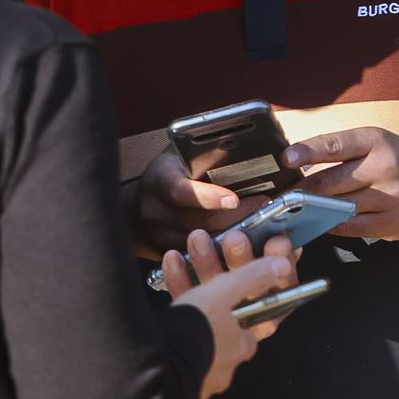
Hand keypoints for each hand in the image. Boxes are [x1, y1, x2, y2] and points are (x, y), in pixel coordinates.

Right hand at [125, 144, 269, 256]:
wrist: (135, 206)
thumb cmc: (171, 173)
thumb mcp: (182, 155)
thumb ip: (207, 152)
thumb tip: (250, 140)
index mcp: (159, 179)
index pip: (180, 190)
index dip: (207, 197)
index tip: (234, 199)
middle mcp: (153, 210)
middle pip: (196, 222)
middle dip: (232, 218)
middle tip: (263, 210)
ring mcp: (157, 236)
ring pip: (199, 244)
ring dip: (230, 236)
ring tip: (261, 227)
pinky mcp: (165, 255)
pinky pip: (197, 258)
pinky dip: (220, 251)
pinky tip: (243, 245)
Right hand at [164, 229, 297, 398]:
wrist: (152, 368)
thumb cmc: (198, 332)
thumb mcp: (228, 293)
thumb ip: (255, 277)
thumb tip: (282, 264)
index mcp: (244, 344)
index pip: (258, 308)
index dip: (253, 279)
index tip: (242, 257)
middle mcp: (224, 357)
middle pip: (225, 305)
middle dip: (216, 270)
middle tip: (208, 244)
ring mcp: (197, 361)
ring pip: (199, 310)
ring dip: (194, 275)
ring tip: (184, 250)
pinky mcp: (171, 360)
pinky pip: (178, 320)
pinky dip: (176, 292)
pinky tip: (170, 267)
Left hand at [284, 127, 398, 240]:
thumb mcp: (377, 144)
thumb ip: (344, 152)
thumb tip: (300, 166)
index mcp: (376, 141)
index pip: (336, 145)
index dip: (308, 151)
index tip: (286, 158)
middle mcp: (385, 166)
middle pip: (333, 181)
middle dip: (303, 190)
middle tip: (280, 195)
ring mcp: (391, 197)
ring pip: (340, 206)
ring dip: (315, 210)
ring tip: (294, 211)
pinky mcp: (393, 222)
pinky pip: (353, 227)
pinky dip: (334, 225)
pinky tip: (323, 222)